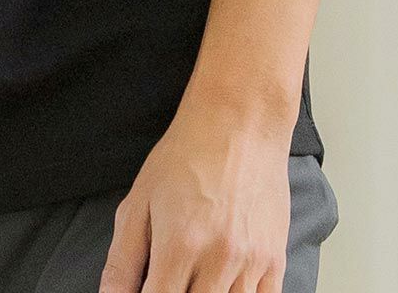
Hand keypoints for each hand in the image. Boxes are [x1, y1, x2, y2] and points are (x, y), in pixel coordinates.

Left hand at [98, 92, 295, 291]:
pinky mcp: (275, 260)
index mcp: (178, 247)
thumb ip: (122, 259)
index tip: (148, 290)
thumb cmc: (186, 155)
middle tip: (170, 278)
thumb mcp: (140, 200)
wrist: (239, 122)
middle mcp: (217, 260)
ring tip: (195, 280)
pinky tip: (224, 286)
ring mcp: (250, 263)